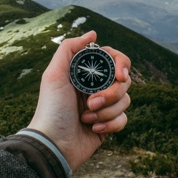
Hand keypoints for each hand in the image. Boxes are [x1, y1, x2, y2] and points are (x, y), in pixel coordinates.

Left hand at [27, 30, 131, 169]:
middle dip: (110, 94)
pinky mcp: (108, 125)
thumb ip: (70, 48)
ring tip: (87, 118)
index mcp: (85, 73)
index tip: (120, 76)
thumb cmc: (51, 109)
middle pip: (124, 81)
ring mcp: (103, 106)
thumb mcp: (54, 74)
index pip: (114, 60)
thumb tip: (93, 33)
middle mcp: (96, 87)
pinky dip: (110, 125)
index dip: (121, 65)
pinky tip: (94, 130)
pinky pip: (124, 119)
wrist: (53, 144)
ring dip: (107, 111)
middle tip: (91, 103)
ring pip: (125, 100)